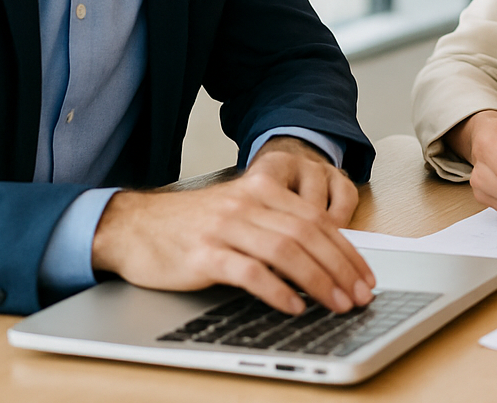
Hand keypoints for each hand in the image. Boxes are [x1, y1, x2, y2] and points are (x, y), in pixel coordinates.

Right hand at [90, 137, 373, 314]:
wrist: (132, 226)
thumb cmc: (189, 226)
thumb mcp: (238, 213)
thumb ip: (276, 224)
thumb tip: (325, 256)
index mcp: (261, 189)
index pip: (317, 219)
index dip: (347, 250)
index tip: (364, 276)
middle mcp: (247, 203)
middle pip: (308, 234)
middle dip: (341, 268)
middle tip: (359, 295)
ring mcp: (225, 227)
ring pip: (286, 251)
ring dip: (318, 281)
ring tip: (337, 303)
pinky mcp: (204, 254)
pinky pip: (250, 272)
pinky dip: (277, 291)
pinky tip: (293, 307)